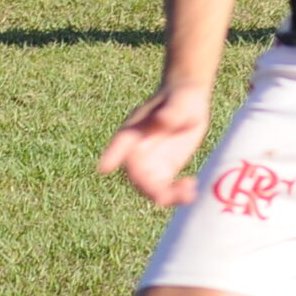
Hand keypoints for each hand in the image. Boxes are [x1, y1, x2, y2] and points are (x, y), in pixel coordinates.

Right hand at [98, 79, 213, 206]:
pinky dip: (178, 195)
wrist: (188, 102)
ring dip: (168, 197)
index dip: (112, 155)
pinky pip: (167, 190)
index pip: (120, 143)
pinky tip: (192, 189)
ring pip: (152, 189)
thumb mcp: (178, 104)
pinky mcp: (164, 171)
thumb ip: (170, 113)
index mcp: (133, 131)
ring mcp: (150, 164)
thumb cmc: (180, 98)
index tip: (104, 168)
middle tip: (167, 197)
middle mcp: (137, 152)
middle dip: (151, 190)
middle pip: (137, 177)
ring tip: (188, 194)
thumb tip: (162, 120)